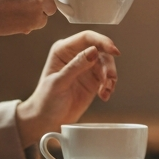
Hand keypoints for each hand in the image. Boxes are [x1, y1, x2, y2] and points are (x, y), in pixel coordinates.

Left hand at [16, 32, 119, 149]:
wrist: (46, 121)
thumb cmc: (45, 100)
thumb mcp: (59, 82)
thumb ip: (76, 65)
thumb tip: (93, 50)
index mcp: (63, 50)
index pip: (87, 38)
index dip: (102, 41)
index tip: (114, 50)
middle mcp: (76, 55)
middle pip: (100, 51)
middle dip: (108, 64)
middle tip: (108, 78)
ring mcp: (86, 68)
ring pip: (106, 64)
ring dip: (109, 77)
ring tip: (105, 90)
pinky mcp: (93, 81)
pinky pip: (107, 78)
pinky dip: (109, 86)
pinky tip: (104, 95)